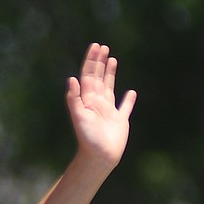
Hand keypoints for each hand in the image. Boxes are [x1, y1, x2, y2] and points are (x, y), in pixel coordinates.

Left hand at [66, 42, 136, 169]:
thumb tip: (71, 79)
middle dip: (100, 62)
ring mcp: (108, 112)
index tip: (95, 46)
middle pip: (98, 78)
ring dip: (110, 74)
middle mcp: (97, 103)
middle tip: (103, 47)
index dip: (91, 61)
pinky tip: (132, 93)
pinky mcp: (119, 121)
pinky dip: (128, 100)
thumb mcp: (78, 117)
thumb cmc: (88, 138)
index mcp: (88, 100)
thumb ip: (74, 99)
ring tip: (112, 60)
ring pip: (109, 88)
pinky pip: (125, 108)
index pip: (88, 76)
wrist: (98, 157)